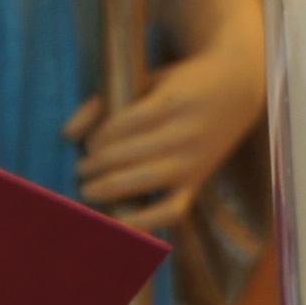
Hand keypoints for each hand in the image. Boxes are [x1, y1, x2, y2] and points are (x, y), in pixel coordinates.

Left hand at [65, 14, 264, 233]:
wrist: (238, 89)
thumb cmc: (181, 83)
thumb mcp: (145, 79)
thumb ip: (104, 103)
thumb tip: (67, 134)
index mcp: (171, 103)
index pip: (126, 124)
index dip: (99, 138)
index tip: (85, 144)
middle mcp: (185, 134)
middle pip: (132, 154)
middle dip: (99, 166)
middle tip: (81, 170)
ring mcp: (194, 161)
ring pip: (149, 181)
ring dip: (112, 188)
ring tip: (88, 190)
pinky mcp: (199, 182)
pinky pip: (173, 209)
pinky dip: (147, 221)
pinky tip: (120, 224)